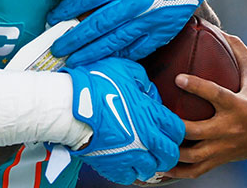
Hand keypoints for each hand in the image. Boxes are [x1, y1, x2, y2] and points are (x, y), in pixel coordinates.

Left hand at [48, 0, 239, 65]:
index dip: (67, 9)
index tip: (53, 18)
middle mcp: (135, 4)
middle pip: (96, 26)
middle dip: (74, 40)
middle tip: (57, 49)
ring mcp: (149, 21)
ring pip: (114, 42)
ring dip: (92, 53)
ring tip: (75, 61)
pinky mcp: (162, 31)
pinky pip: (137, 49)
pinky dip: (120, 56)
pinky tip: (106, 60)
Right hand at [62, 58, 184, 183]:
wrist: (69, 107)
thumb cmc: (94, 85)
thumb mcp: (125, 70)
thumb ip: (143, 81)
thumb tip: (148, 92)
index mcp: (151, 114)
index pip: (178, 130)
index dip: (176, 130)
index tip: (169, 128)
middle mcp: (145, 138)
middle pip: (171, 154)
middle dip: (169, 150)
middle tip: (161, 146)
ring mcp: (130, 154)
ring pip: (153, 169)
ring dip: (151, 162)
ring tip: (144, 155)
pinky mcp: (114, 166)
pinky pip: (131, 178)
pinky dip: (132, 172)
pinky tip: (128, 162)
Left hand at [153, 33, 246, 181]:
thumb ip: (237, 50)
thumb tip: (215, 27)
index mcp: (241, 107)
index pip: (217, 96)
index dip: (197, 87)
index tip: (178, 77)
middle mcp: (231, 130)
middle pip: (197, 132)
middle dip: (174, 124)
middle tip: (152, 112)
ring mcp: (223, 149)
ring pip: (193, 156)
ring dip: (169, 149)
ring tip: (149, 137)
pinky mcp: (218, 159)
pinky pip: (194, 171)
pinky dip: (175, 171)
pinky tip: (156, 165)